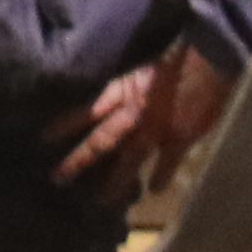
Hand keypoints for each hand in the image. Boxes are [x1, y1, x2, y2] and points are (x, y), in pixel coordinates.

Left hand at [50, 43, 235, 192]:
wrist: (209, 54)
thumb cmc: (176, 50)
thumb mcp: (141, 59)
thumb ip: (126, 76)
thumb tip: (111, 86)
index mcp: (122, 89)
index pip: (84, 110)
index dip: (63, 124)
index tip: (42, 139)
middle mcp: (133, 111)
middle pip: (100, 140)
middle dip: (78, 160)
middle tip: (57, 179)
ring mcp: (156, 127)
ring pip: (128, 158)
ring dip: (114, 181)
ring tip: (100, 201)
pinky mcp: (180, 137)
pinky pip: (167, 162)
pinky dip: (161, 176)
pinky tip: (154, 191)